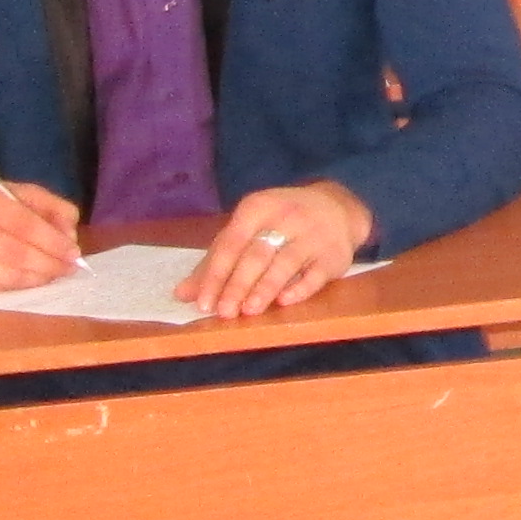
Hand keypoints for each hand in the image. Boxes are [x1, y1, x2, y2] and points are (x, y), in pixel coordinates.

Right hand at [0, 173, 82, 293]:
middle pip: (17, 254)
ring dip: (38, 279)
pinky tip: (29, 281)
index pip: (23, 223)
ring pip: (8, 277)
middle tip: (69, 268)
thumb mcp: (8, 192)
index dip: (52, 240)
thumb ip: (46, 204)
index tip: (74, 252)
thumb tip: (70, 233)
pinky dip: (18, 287)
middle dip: (50, 263)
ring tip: (53, 275)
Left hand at [185, 181, 371, 320]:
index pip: (231, 243)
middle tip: (224, 312)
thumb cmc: (281, 222)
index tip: (204, 303)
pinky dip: (300, 288)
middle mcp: (286, 217)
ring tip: (249, 311)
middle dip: (238, 285)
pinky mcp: (334, 254)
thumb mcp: (248, 230)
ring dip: (265, 288)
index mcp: (258, 207)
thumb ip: (217, 261)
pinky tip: (284, 302)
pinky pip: (316, 274)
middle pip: (257, 255)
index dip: (216, 274)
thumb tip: (183, 294)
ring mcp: (313, 235)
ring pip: (285, 263)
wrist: (336, 207)